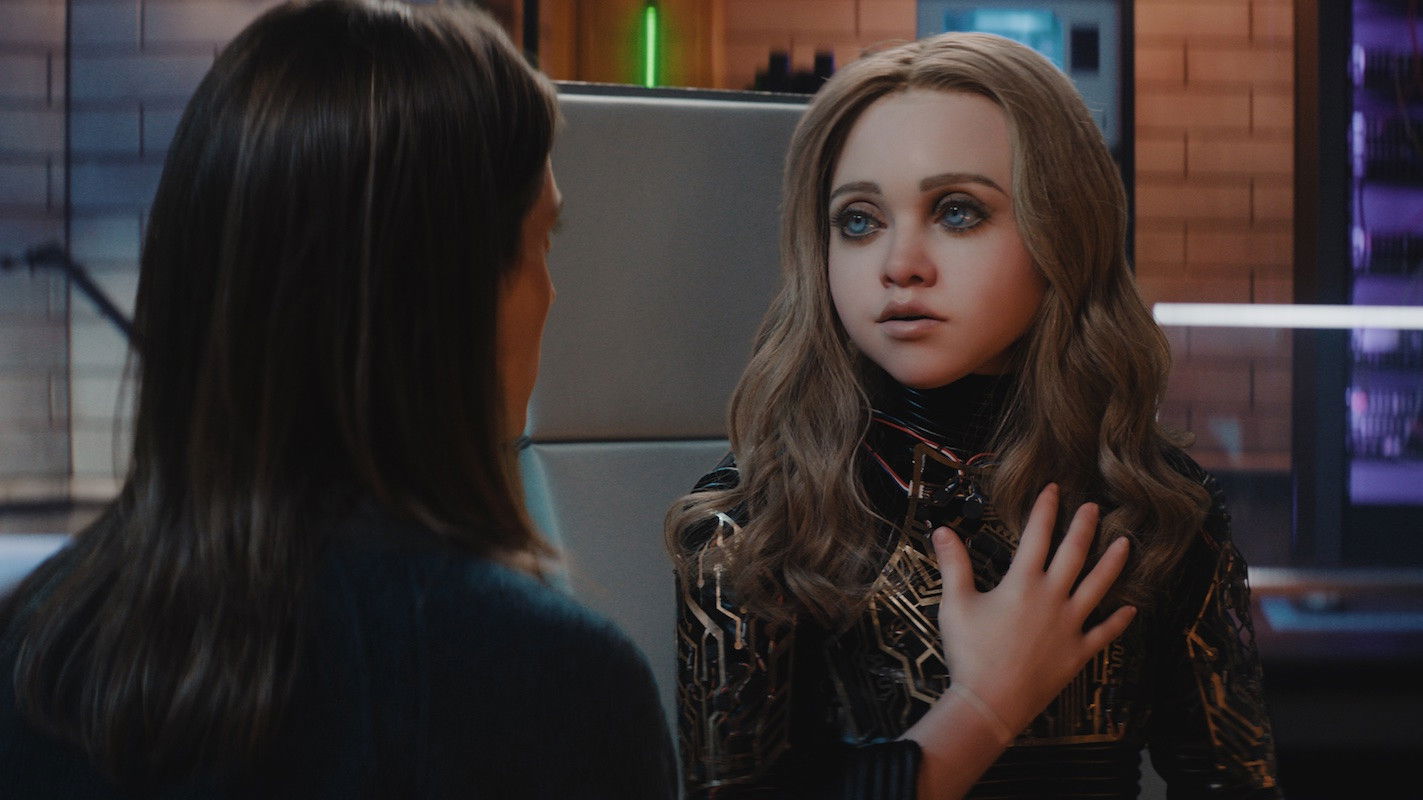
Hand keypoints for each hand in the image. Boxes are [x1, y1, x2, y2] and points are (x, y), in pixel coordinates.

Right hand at [932, 482, 1135, 735]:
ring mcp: (1070, 625)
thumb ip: (953, 564)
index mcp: (1023, 583)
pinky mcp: (1078, 652)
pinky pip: (1104, 633)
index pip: (1037, 536)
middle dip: (1084, 526)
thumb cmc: (970, 653)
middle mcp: (1052, 598)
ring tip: (1126, 543)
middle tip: (1093, 506)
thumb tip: (943, 530)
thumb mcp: (955, 604)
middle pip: (1074, 554)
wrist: (991, 702)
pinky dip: (1119, 621)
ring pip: (1098, 587)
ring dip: (1113, 563)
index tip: (1053, 489)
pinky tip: (1132, 610)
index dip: (1045, 510)